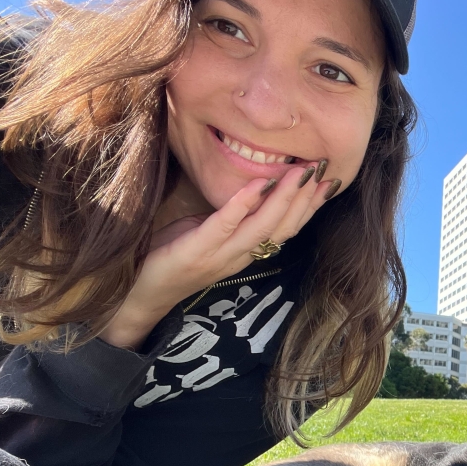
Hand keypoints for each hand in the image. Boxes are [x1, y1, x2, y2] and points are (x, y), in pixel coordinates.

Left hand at [101, 164, 336, 349]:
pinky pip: (226, 225)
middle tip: (323, 169)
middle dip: (306, 197)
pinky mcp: (197, 252)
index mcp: (245, 253)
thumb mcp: (206, 234)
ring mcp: (220, 257)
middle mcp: (239, 257)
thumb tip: (249, 191)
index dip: (310, 206)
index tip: (329, 182)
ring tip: (301, 171)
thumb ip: (229, 218)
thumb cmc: (168, 258)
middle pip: (283, 228)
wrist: (137, 296)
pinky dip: (245, 203)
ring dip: (286, 198)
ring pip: (263, 227)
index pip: (287, 229)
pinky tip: (260, 183)